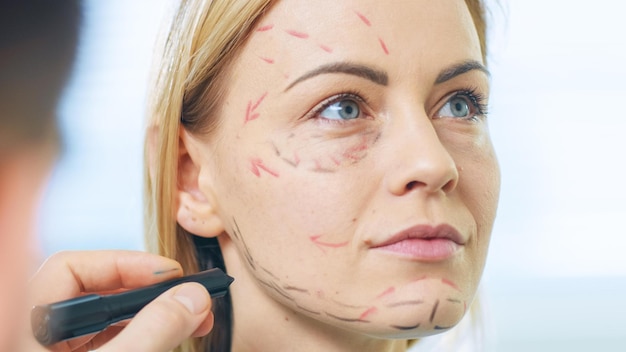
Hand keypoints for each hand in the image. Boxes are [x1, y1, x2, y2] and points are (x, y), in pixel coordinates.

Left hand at [25, 250, 213, 351]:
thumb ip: (151, 331)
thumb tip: (194, 296)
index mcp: (27, 322)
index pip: (70, 267)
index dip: (124, 263)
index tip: (169, 274)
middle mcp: (36, 333)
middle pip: (94, 292)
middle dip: (148, 292)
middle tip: (189, 297)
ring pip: (105, 320)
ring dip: (153, 315)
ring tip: (192, 320)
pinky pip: (108, 342)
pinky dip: (142, 335)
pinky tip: (168, 336)